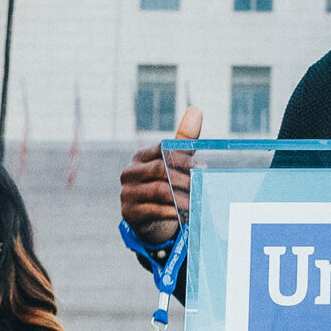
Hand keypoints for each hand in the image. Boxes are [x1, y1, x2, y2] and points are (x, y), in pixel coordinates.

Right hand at [119, 107, 201, 244]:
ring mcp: (127, 193)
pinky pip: (155, 210)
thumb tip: (196, 110)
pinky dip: (173, 211)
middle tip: (202, 184)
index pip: (163, 150)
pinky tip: (185, 214)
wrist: (152, 220)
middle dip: (185, 177)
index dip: (184, 158)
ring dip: (182, 196)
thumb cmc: (166, 185)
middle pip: (161, 170)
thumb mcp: (175, 163)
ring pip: (159, 191)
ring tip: (197, 200)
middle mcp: (129, 173)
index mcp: (140, 157)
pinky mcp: (130, 212)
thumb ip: (184, 140)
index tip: (202, 165)